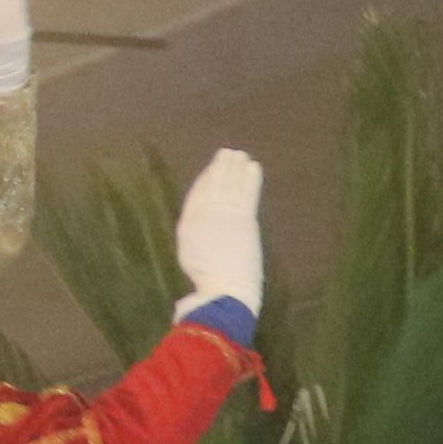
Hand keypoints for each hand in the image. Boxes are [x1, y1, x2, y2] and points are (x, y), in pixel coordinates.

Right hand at [172, 147, 264, 328]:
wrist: (224, 290)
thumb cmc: (208, 280)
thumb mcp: (191, 253)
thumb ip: (196, 232)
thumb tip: (204, 223)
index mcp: (188, 223)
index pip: (197, 195)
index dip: (205, 179)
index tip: (212, 169)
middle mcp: (204, 213)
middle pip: (212, 184)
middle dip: (220, 168)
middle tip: (228, 153)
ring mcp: (223, 213)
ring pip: (229, 184)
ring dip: (235, 168)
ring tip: (241, 155)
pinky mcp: (243, 218)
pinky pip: (246, 192)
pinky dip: (250, 178)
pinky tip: (254, 166)